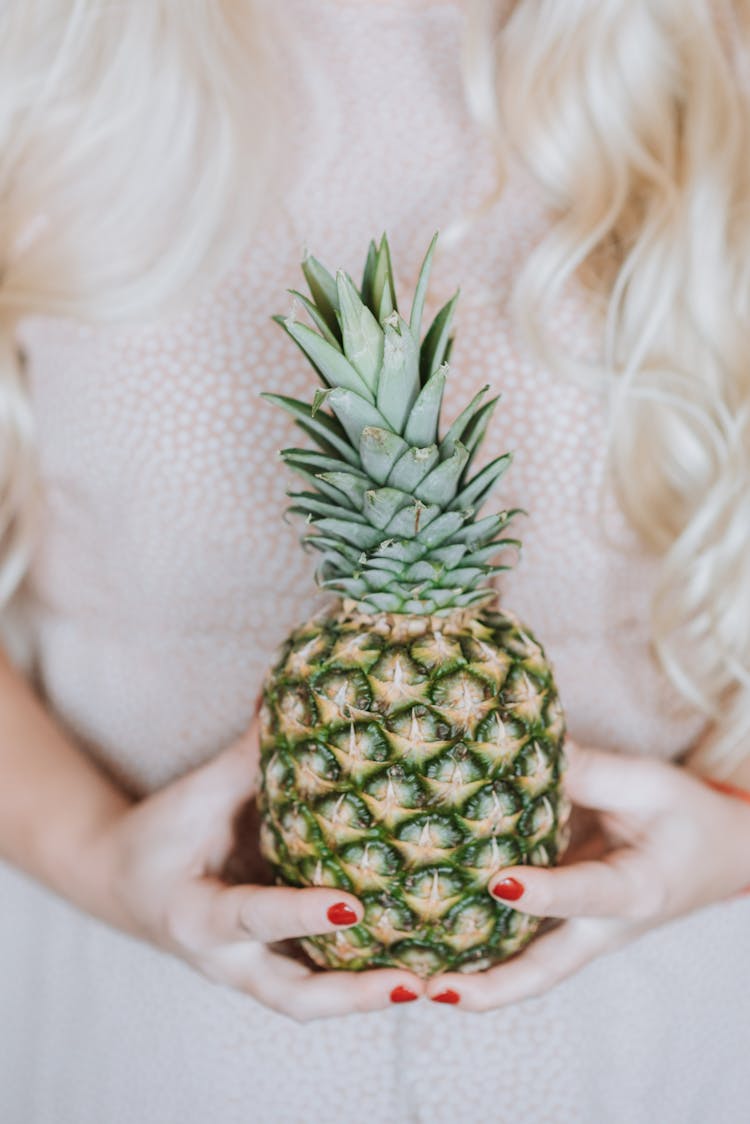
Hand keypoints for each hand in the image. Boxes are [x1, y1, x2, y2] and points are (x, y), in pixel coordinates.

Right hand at [87, 720, 423, 1021]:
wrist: (119, 884)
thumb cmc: (157, 837)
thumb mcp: (193, 796)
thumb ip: (248, 759)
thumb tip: (300, 698)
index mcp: (196, 916)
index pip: (254, 916)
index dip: (301, 914)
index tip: (354, 907)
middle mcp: (227, 958)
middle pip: (294, 996)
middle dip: (354, 996)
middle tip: (414, 984)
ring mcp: (251, 970)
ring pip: (314, 999)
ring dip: (370, 994)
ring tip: (436, 981)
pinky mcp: (272, 963)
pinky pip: (320, 979)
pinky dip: (363, 977)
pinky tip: (418, 959)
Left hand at [425, 740, 749, 1010]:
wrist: (720, 857)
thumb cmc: (686, 817)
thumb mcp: (649, 784)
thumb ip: (587, 770)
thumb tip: (516, 748)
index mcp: (636, 890)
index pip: (584, 894)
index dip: (542, 892)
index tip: (499, 880)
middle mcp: (602, 927)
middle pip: (541, 972)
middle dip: (486, 988)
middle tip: (431, 988)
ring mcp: (580, 934)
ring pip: (523, 970)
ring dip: (470, 979)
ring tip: (408, 977)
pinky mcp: (563, 925)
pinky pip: (516, 946)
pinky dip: (475, 952)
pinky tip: (426, 943)